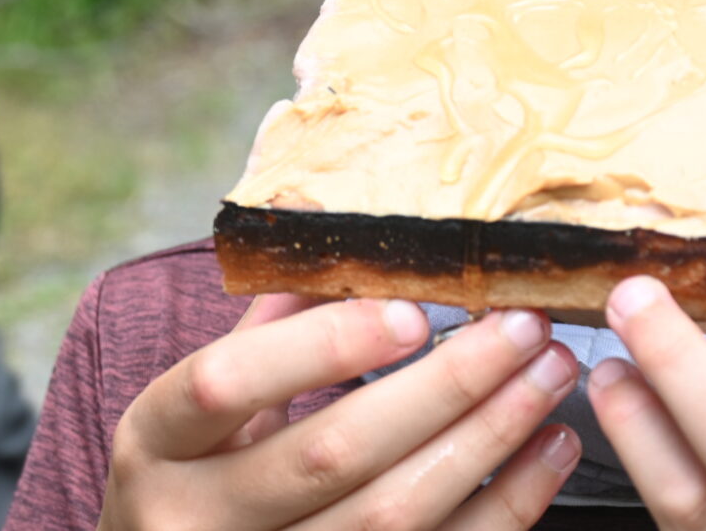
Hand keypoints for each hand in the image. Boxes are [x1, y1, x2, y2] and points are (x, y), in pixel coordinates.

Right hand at [98, 294, 582, 530]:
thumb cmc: (199, 471)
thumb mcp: (206, 401)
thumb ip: (269, 317)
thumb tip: (320, 206)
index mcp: (156, 442)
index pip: (227, 382)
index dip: (321, 346)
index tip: (416, 310)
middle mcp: (194, 520)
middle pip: (330, 454)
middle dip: (443, 386)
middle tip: (522, 326)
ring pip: (391, 517)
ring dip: (487, 440)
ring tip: (549, 373)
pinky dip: (504, 506)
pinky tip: (547, 450)